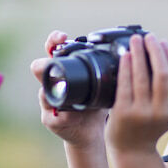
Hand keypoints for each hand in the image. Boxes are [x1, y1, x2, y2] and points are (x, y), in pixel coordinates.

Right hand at [30, 30, 107, 146]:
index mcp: (63, 71)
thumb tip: (129, 52)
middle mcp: (51, 84)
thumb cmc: (95, 103)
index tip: (63, 36)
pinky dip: (62, 115)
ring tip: (62, 90)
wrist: (91, 130)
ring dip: (51, 91)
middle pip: (39, 68)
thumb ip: (110, 69)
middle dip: (43, 64)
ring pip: (42, 93)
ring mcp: (48, 102)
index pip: (52, 50)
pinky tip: (70, 116)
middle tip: (52, 62)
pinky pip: (51, 116)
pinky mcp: (51, 120)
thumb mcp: (103, 84)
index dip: (54, 40)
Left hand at [106, 34, 167, 156]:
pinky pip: (126, 84)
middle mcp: (161, 112)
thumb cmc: (148, 130)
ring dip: (140, 54)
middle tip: (149, 37)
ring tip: (136, 40)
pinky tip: (126, 56)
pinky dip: (126, 67)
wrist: (132, 153)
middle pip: (162, 74)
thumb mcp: (167, 115)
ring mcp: (142, 113)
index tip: (163, 42)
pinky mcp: (124, 113)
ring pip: (143, 76)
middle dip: (155, 51)